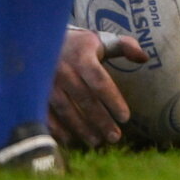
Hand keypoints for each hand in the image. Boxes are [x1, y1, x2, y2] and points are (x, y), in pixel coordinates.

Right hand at [48, 29, 148, 147]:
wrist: (41, 38)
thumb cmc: (78, 44)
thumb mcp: (100, 40)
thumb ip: (125, 46)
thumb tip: (145, 58)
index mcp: (82, 55)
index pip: (99, 81)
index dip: (112, 100)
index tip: (126, 118)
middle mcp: (63, 69)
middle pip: (84, 99)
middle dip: (100, 120)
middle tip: (115, 137)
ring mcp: (46, 81)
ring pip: (65, 109)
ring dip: (81, 128)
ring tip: (97, 141)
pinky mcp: (34, 91)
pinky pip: (45, 113)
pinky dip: (57, 128)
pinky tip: (70, 140)